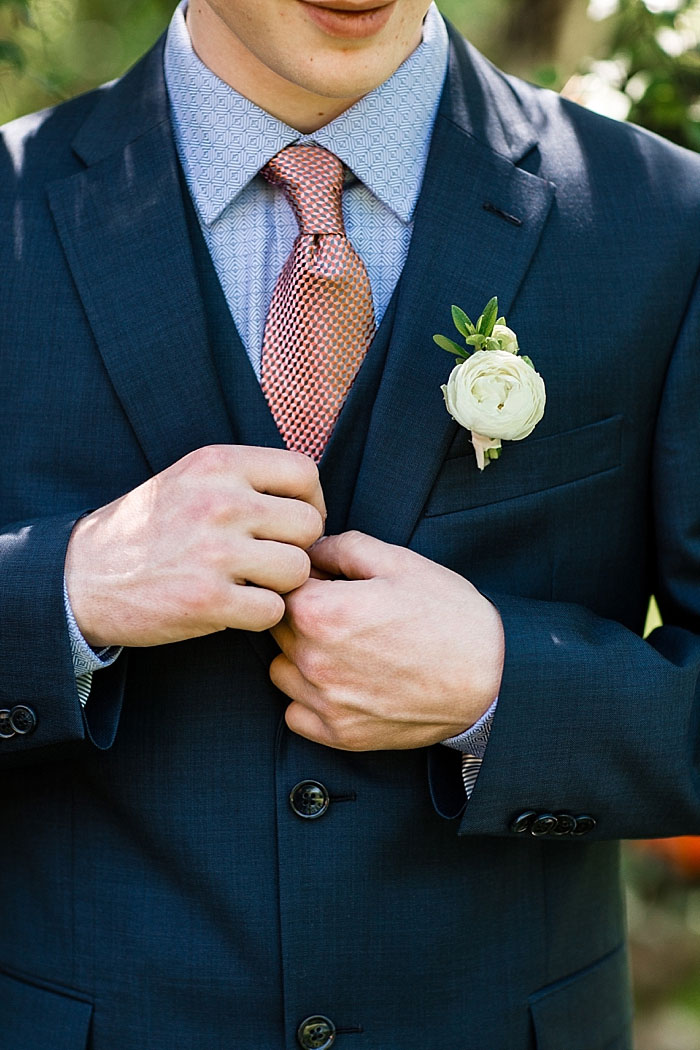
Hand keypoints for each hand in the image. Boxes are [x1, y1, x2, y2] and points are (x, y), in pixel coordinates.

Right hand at [64, 445, 325, 646]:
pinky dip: (260, 616)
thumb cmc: (146, 529)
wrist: (80, 577)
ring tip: (250, 583)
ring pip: (298, 569)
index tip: (290, 524)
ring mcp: (214, 551)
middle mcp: (220, 501)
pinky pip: (273, 610)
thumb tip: (310, 497)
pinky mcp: (208, 599)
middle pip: (309, 525)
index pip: (304, 472)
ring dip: (281, 585)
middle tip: (270, 559)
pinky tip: (234, 607)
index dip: (310, 502)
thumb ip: (245, 478)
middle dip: (296, 547)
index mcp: (217, 463)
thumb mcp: (189, 478)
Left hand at [270, 531, 503, 750]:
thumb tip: (310, 550)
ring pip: (281, 671)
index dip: (306, 579)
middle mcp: (313, 660)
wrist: (493, 678)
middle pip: (278, 628)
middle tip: (345, 613)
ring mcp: (324, 702)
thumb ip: (343, 547)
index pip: (281, 587)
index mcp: (321, 612)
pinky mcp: (339, 735)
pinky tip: (342, 683)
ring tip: (344, 649)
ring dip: (300, 657)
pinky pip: (295, 714)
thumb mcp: (399, 562)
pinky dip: (309, 699)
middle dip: (302, 615)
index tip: (330, 581)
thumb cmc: (449, 615)